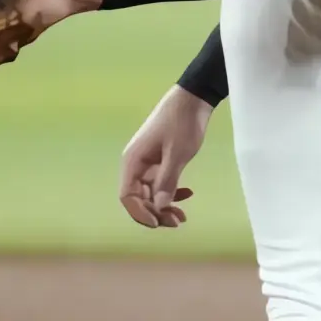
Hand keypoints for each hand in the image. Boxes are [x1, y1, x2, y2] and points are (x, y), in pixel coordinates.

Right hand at [120, 85, 211, 227]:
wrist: (193, 98)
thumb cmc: (183, 123)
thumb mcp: (177, 153)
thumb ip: (168, 180)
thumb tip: (160, 207)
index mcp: (133, 161)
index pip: (127, 196)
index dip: (140, 213)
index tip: (158, 223)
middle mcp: (136, 164)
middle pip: (139, 198)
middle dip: (156, 212)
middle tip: (178, 221)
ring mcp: (148, 162)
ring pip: (151, 192)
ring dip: (165, 205)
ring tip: (183, 216)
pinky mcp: (160, 159)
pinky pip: (161, 182)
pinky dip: (172, 191)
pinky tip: (188, 194)